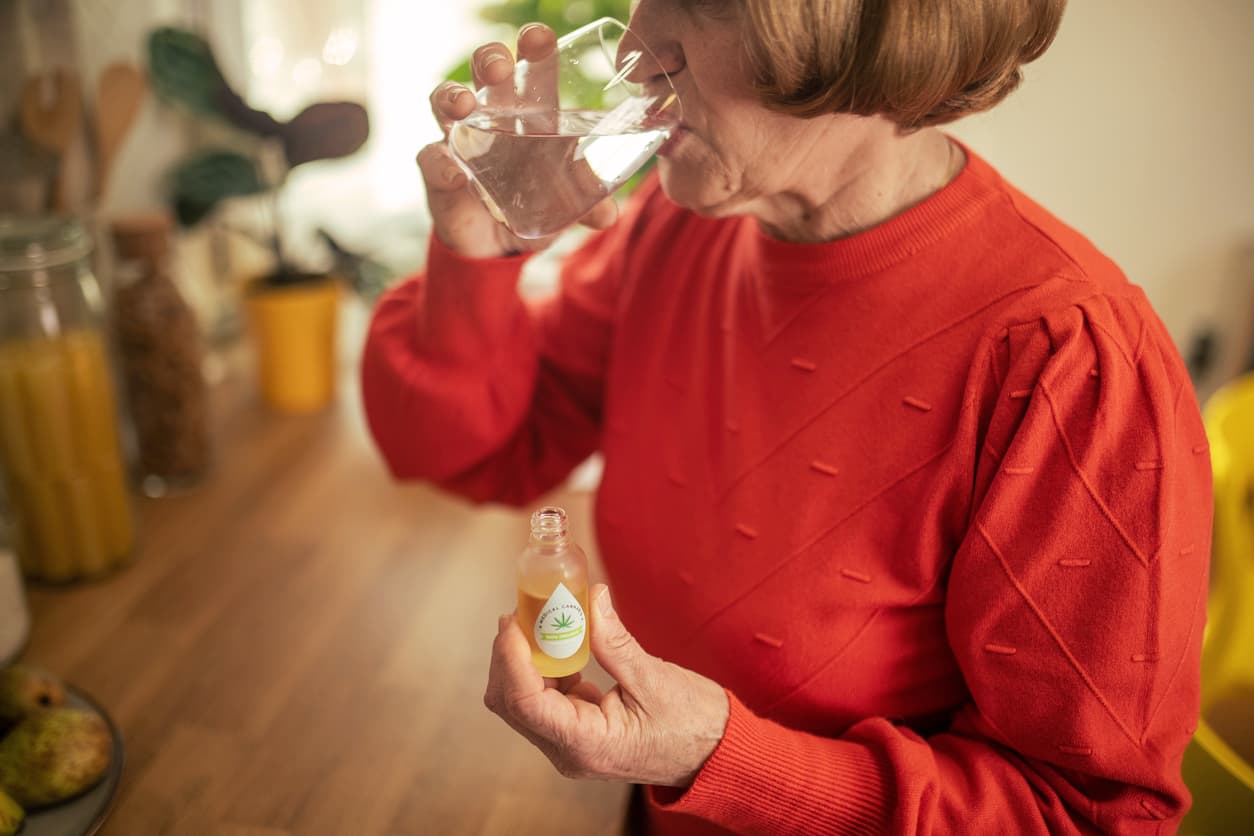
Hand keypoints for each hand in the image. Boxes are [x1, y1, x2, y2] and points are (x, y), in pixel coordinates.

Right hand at [419, 23, 618, 259]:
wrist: (498, 246)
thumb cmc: (533, 203)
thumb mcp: (565, 202)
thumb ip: (586, 201)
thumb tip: (608, 215)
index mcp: (528, 113)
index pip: (531, 70)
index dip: (533, 49)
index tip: (540, 37)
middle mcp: (490, 117)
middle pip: (484, 72)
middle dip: (490, 59)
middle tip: (500, 66)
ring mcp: (460, 142)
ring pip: (443, 102)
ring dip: (452, 96)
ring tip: (464, 104)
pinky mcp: (439, 173)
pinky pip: (430, 160)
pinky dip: (440, 164)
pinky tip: (454, 172)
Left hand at [484, 584, 729, 786]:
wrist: (715, 754)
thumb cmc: (694, 725)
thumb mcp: (654, 679)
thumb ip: (614, 641)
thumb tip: (591, 598)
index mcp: (586, 745)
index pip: (525, 702)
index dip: (510, 658)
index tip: (513, 619)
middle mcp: (568, 752)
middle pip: (513, 702)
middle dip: (511, 655)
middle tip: (524, 611)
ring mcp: (570, 745)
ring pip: (523, 700)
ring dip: (526, 659)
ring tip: (542, 620)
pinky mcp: (576, 733)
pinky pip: (544, 699)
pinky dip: (545, 667)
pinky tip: (563, 642)